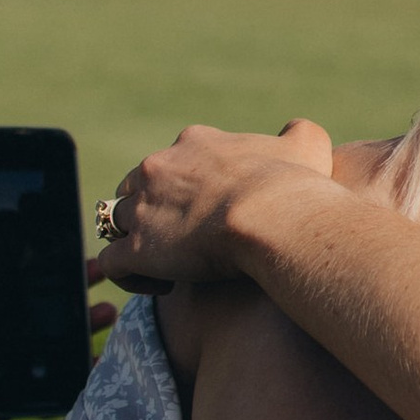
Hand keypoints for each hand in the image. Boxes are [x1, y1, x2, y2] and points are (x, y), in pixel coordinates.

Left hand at [95, 119, 334, 286]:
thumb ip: (298, 132)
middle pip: (136, 188)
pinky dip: (130, 276)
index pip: (172, 161)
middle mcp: (158, 169)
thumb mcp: (306, 143)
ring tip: (172, 267)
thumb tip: (295, 131)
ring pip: (119, 224)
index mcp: (194, 144)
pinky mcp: (138, 248)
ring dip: (140, 243)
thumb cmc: (292, 183)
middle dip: (152, 211)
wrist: (271, 215)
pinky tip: (162, 288)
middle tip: (183, 238)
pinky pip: (113, 263)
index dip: (183, 187)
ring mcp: (144, 208)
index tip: (207, 211)